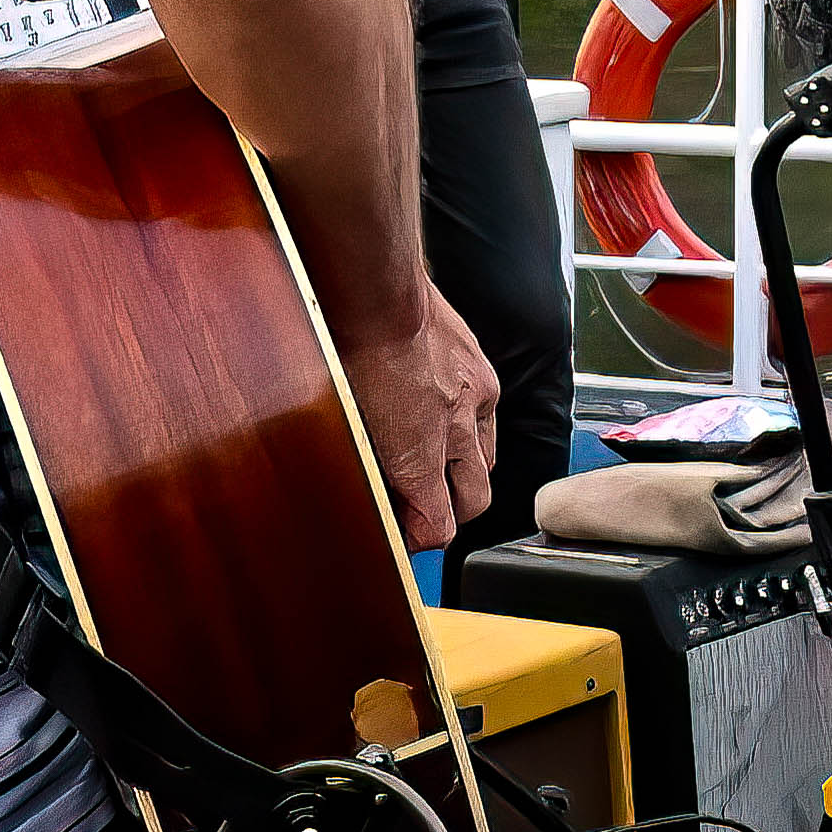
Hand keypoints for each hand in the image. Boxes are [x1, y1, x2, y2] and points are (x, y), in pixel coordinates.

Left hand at [337, 292, 498, 549]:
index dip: (419, 538)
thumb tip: (374, 486)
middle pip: (473, 504)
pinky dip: (470, 428)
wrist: (376, 293)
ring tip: (430, 461)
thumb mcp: (346, 421)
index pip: (439, 527)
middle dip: (448, 513)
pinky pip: (487, 420)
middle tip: (417, 509)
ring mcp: (475, 403)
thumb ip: (369, 462)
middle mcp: (454, 433)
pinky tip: (441, 414)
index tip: (401, 532)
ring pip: (486, 463)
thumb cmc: (344, 349)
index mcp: (416, 453)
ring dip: (462, 471)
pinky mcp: (485, 377)